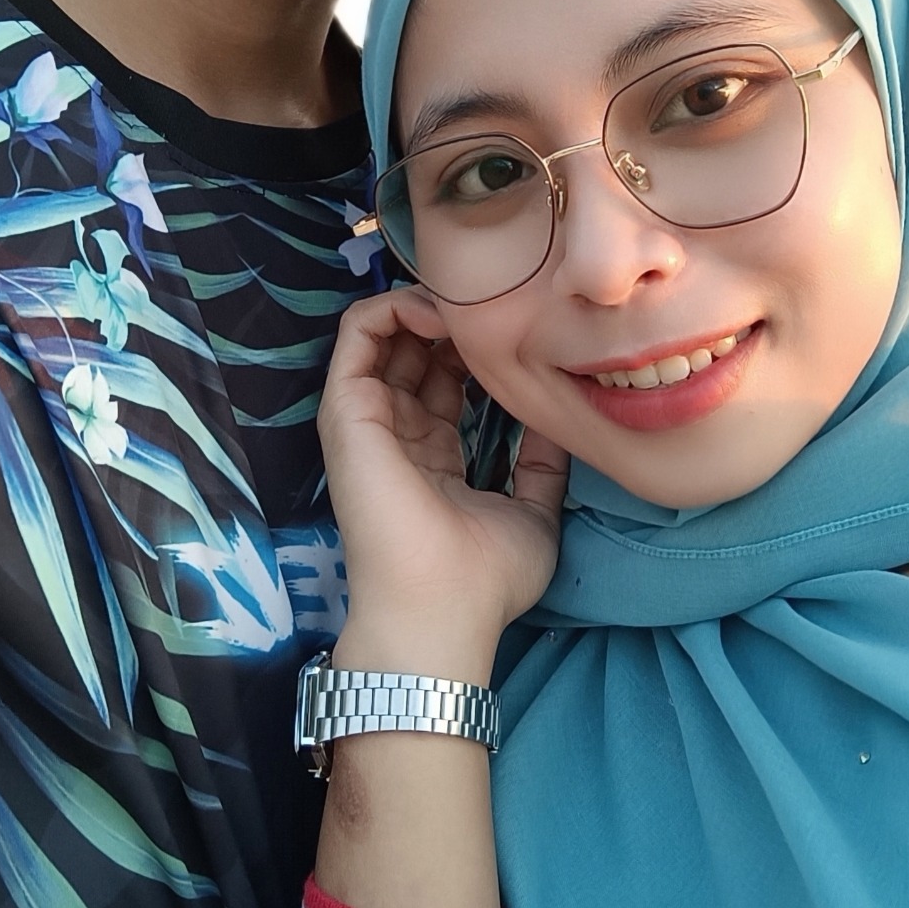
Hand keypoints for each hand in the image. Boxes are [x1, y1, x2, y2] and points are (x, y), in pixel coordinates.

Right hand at [319, 287, 568, 680]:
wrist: (442, 609)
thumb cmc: (484, 579)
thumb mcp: (534, 513)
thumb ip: (543, 466)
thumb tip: (560, 421)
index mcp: (433, 456)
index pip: (445, 383)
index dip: (477, 349)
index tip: (517, 331)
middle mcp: (395, 434)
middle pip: (414, 352)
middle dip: (453, 319)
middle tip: (495, 303)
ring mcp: (367, 422)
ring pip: (383, 333)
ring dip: (424, 303)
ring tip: (468, 298)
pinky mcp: (347, 411)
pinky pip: (357, 335)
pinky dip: (395, 306)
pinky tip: (441, 311)